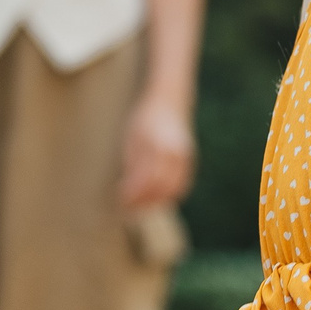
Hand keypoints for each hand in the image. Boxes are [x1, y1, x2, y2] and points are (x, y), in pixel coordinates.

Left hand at [116, 91, 195, 210]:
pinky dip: (170, 195)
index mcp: (156, 146)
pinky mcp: (190, 160)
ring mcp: (185, 157)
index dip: (132, 194)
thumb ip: (133, 163)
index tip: (121, 201)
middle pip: (160, 188)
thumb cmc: (145, 118)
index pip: (144, 179)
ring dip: (157, 201)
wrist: (169, 101)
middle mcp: (174, 153)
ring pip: (173, 189)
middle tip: (129, 209)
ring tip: (141, 206)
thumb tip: (128, 189)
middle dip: (144, 202)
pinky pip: (182, 184)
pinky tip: (157, 198)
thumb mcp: (132, 137)